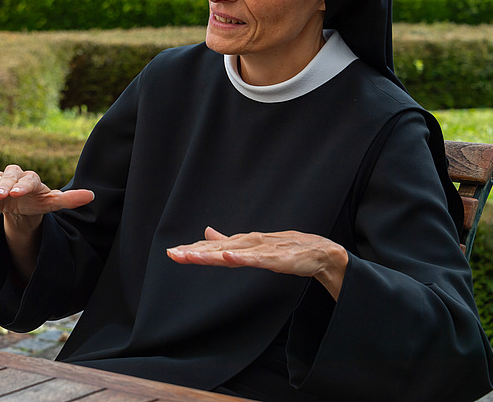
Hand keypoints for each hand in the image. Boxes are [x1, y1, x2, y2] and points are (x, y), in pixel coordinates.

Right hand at [0, 165, 93, 283]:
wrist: (22, 207)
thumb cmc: (39, 203)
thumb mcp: (53, 203)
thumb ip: (70, 199)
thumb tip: (93, 195)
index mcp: (32, 179)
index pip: (28, 179)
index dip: (22, 185)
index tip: (17, 194)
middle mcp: (15, 175)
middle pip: (9, 176)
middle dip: (4, 185)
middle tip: (0, 196)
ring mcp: (0, 180)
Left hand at [167, 227, 348, 299]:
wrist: (320, 252)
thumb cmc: (287, 248)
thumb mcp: (253, 246)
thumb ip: (229, 242)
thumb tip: (206, 233)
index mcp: (243, 243)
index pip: (213, 247)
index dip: (192, 250)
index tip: (172, 253)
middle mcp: (249, 243)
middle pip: (217, 249)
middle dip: (195, 252)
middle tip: (173, 254)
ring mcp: (263, 250)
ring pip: (233, 253)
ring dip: (212, 254)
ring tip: (192, 256)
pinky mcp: (277, 258)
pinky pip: (257, 259)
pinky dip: (242, 258)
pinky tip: (227, 257)